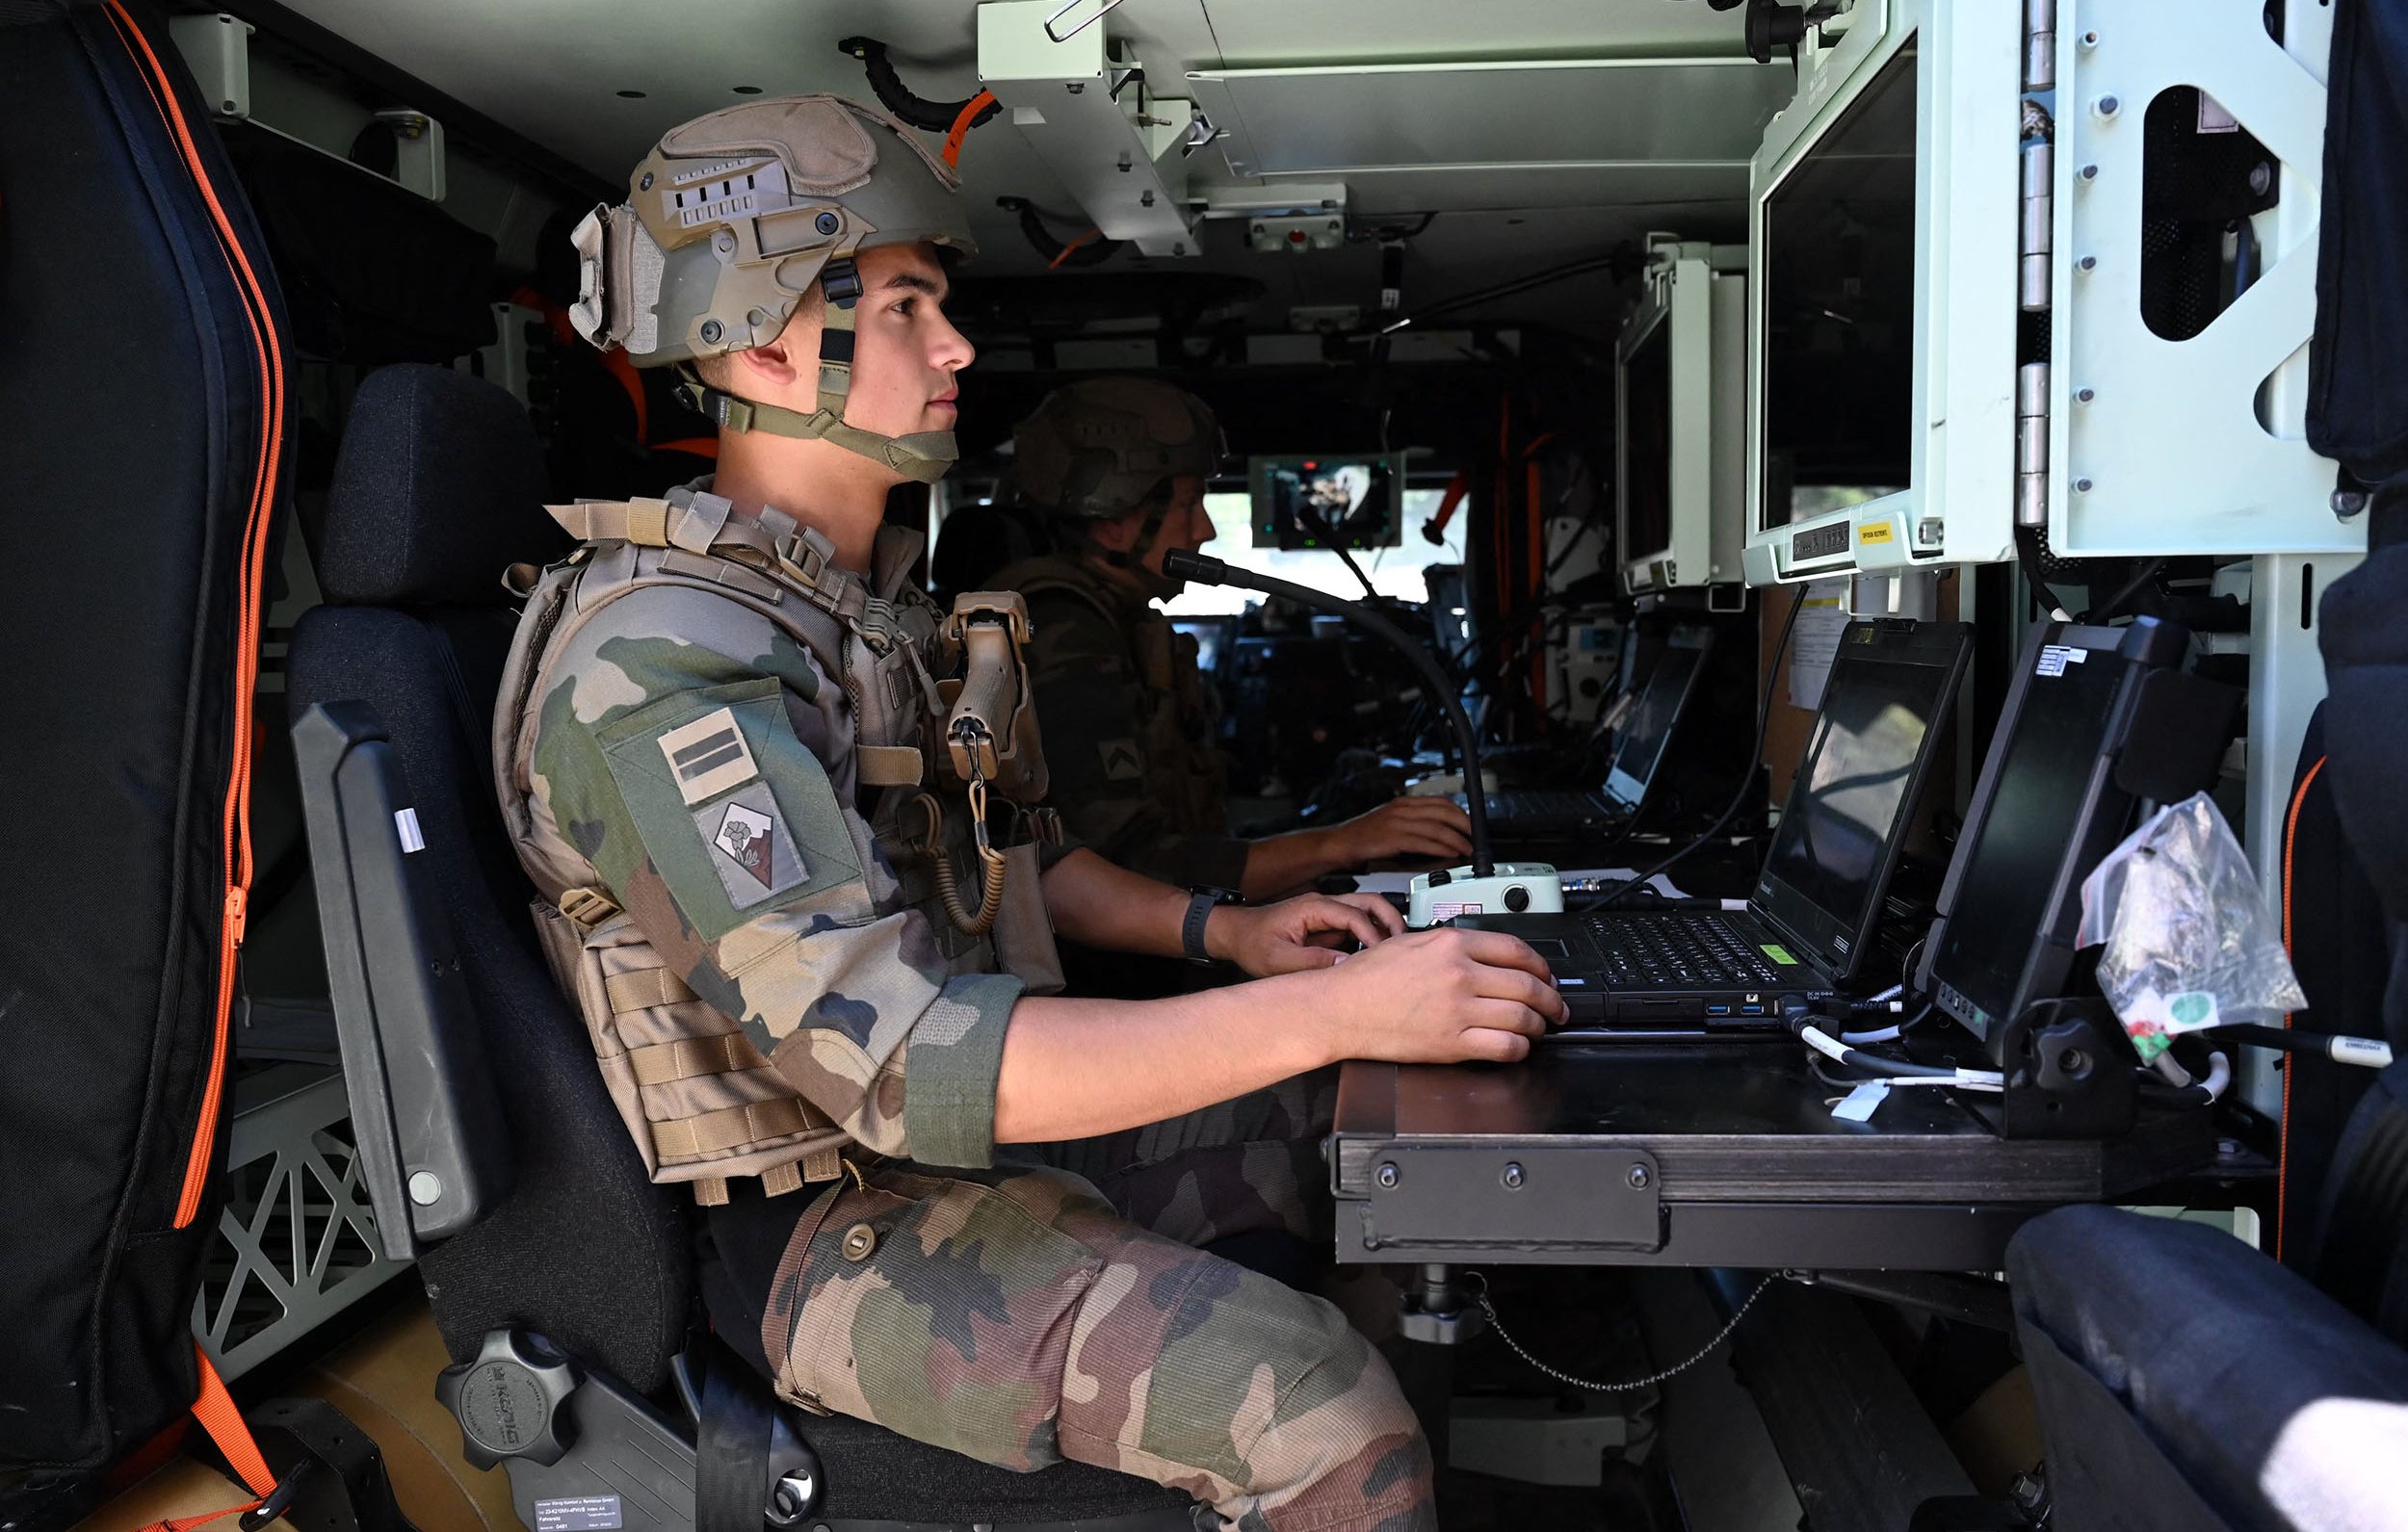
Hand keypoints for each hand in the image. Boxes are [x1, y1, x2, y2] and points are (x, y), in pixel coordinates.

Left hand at [1208, 892, 1405, 976]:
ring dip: (1385, 927)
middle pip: (1370, 902)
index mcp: (1312, 907)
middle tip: (1405, 945)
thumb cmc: (1252, 942)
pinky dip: (1374, 936)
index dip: (1372, 936)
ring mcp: (1327, 913)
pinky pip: (1358, 925)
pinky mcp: (1328, 924)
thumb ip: (1312, 962)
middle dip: (1391, 921)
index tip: (1381, 956)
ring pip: (1368, 910)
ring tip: (1398, 951)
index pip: (1354, 915)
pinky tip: (1379, 956)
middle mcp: (1323, 904)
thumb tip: (1346, 965)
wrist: (1236, 935)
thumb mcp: (1278, 959)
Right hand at [1296, 927, 1565, 1063]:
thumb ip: (1451, 944)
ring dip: (1539, 1025)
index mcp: (1451, 943)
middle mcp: (1460, 973)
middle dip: (1551, 999)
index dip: (1540, 965)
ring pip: (1522, 1016)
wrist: (1339, 1007)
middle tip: (1556, 1006)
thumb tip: (1485, 954)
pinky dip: (1520, 1048)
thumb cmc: (1365, 977)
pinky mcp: (1452, 1042)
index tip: (1546, 975)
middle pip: (1527, 984)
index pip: (1516, 950)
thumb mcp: (1411, 941)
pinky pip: (1504, 1046)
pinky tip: (1518, 1046)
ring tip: (1539, 1028)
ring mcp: (1458, 1009)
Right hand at [1331, 795, 1473, 867]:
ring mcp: (1398, 822)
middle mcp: (1403, 809)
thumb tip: (1438, 831)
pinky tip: (1451, 853)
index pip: (1440, 802)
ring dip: (1457, 839)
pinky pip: (1425, 842)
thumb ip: (1413, 822)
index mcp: (1404, 803)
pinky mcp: (1394, 838)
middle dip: (1465, 825)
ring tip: (1467, 849)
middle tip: (1476, 837)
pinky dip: (1442, 848)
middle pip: (1444, 812)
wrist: (1340, 844)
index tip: (1471, 824)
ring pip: (1437, 828)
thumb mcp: (1391, 821)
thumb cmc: (1364, 836)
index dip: (1460, 813)